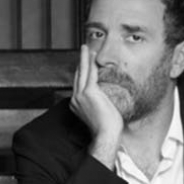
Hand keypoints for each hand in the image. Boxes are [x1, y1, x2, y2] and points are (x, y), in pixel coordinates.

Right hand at [69, 45, 122, 166]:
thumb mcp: (100, 113)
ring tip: (86, 48)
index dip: (81, 72)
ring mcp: (81, 95)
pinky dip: (90, 61)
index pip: (79, 84)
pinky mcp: (89, 92)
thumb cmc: (107, 128)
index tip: (85, 63)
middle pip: (78, 75)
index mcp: (77, 105)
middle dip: (81, 62)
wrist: (106, 134)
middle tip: (84, 51)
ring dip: (84, 58)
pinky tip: (92, 54)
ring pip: (82, 71)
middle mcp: (76, 99)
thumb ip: (99, 103)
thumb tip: (104, 98)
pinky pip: (90, 72)